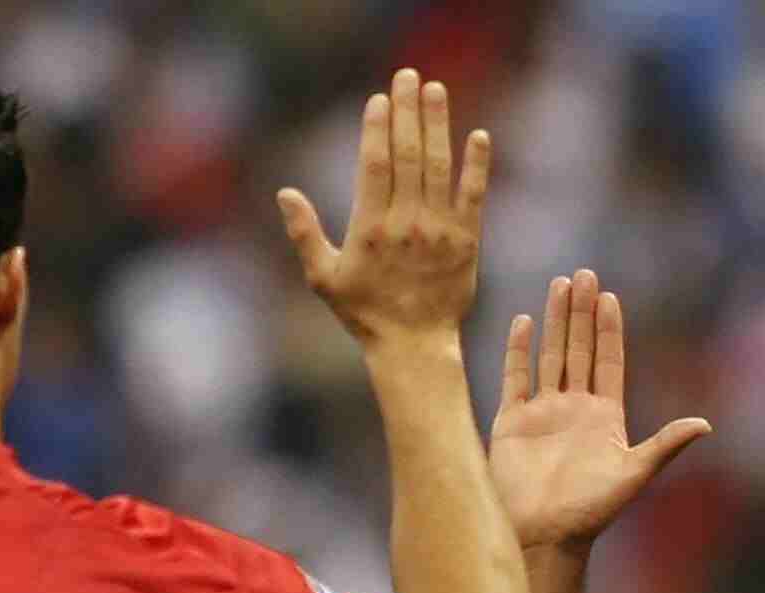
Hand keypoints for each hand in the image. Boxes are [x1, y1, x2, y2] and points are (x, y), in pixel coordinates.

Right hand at [276, 69, 487, 346]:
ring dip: (439, 124)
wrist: (414, 345)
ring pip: (439, 167)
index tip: (380, 99)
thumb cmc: (364, 313)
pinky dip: (476, 166)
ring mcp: (438, 231)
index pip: (374, 165)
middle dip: (407, 111)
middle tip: (408, 75)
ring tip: (436, 90)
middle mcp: (406, 224)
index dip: (378, 128)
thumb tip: (285, 192)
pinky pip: (474, 196)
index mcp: (369, 229)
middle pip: (408, 154)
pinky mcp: (466, 242)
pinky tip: (478, 135)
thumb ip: (304, 233)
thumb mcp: (323, 278)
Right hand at [489, 271, 710, 551]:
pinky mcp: (511, 422)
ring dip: (553, 322)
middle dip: (581, 313)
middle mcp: (574, 409)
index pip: (609, 361)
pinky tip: (522, 322)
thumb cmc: (591, 511)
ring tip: (558, 284)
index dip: (610, 329)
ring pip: (549, 356)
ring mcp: (542, 413)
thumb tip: (705, 425)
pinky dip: (517, 351)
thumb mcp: (634, 474)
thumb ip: (665, 445)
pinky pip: (514, 379)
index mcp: (605, 417)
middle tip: (583, 273)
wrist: (544, 535)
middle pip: (579, 350)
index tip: (610, 296)